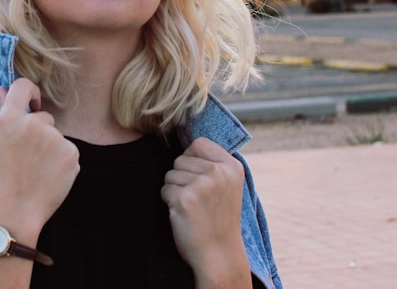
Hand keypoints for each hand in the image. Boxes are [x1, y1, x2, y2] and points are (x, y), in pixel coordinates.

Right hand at [0, 78, 79, 238]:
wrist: (15, 210)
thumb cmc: (2, 175)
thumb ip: (4, 110)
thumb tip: (2, 89)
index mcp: (11, 118)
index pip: (24, 86)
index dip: (30, 93)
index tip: (32, 105)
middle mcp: (34, 123)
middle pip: (44, 117)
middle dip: (39, 133)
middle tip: (27, 158)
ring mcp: (55, 138)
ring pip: (56, 137)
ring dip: (51, 149)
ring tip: (37, 171)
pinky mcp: (71, 153)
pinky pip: (68, 152)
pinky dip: (61, 163)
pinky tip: (49, 177)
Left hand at [161, 137, 250, 285]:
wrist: (219, 255)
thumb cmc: (219, 219)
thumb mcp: (228, 186)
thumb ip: (214, 164)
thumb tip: (189, 141)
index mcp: (232, 166)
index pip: (199, 142)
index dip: (191, 157)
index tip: (197, 177)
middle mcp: (219, 173)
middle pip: (181, 158)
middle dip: (181, 177)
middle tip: (197, 199)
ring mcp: (203, 185)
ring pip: (170, 174)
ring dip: (174, 190)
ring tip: (192, 207)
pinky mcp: (186, 198)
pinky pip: (164, 189)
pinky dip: (169, 202)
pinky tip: (184, 214)